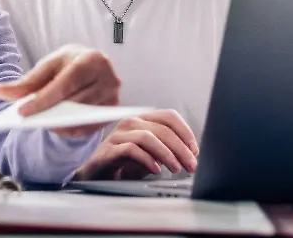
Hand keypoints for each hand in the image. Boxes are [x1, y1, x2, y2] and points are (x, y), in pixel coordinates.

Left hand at [0, 44, 120, 135]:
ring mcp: (114, 96)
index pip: (66, 83)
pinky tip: (56, 127)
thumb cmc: (67, 65)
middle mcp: (109, 77)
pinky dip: (70, 130)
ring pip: (83, 117)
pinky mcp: (113, 111)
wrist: (90, 65)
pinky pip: (89, 128)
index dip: (43, 99)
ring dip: (60, 123)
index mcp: (92, 59)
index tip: (22, 112)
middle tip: (28, 120)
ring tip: (41, 123)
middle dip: (50, 112)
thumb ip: (25, 82)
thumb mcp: (46, 68)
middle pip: (76, 102)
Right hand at [73, 110, 198, 180]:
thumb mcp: (150, 154)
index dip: (185, 131)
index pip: (169, 116)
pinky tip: (155, 170)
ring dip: (166, 154)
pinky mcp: (109, 150)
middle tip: (191, 164)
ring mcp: (118, 135)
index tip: (195, 149)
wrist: (97, 175)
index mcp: (143, 119)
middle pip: (162, 129)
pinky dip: (147, 160)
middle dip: (181, 148)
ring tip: (176, 168)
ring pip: (148, 137)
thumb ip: (167, 149)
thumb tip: (190, 153)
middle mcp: (130, 123)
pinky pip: (131, 150)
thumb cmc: (126, 163)